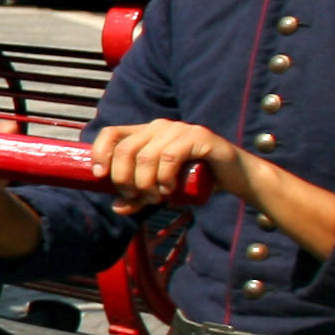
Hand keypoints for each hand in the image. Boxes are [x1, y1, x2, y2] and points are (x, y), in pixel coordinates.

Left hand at [90, 118, 239, 213]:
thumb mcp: (160, 190)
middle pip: (125, 150)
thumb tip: (116, 207)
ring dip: (145, 184)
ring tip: (155, 198)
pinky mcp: (199, 136)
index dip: (100, 153)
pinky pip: (170, 156)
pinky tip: (169, 190)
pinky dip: (164, 177)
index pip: (111, 133)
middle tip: (136, 198)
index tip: (101, 177)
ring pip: (146, 156)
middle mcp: (159, 126)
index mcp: (145, 133)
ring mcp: (179, 129)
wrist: (235, 178)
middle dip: (124, 179)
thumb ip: (138, 197)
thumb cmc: (194, 181)